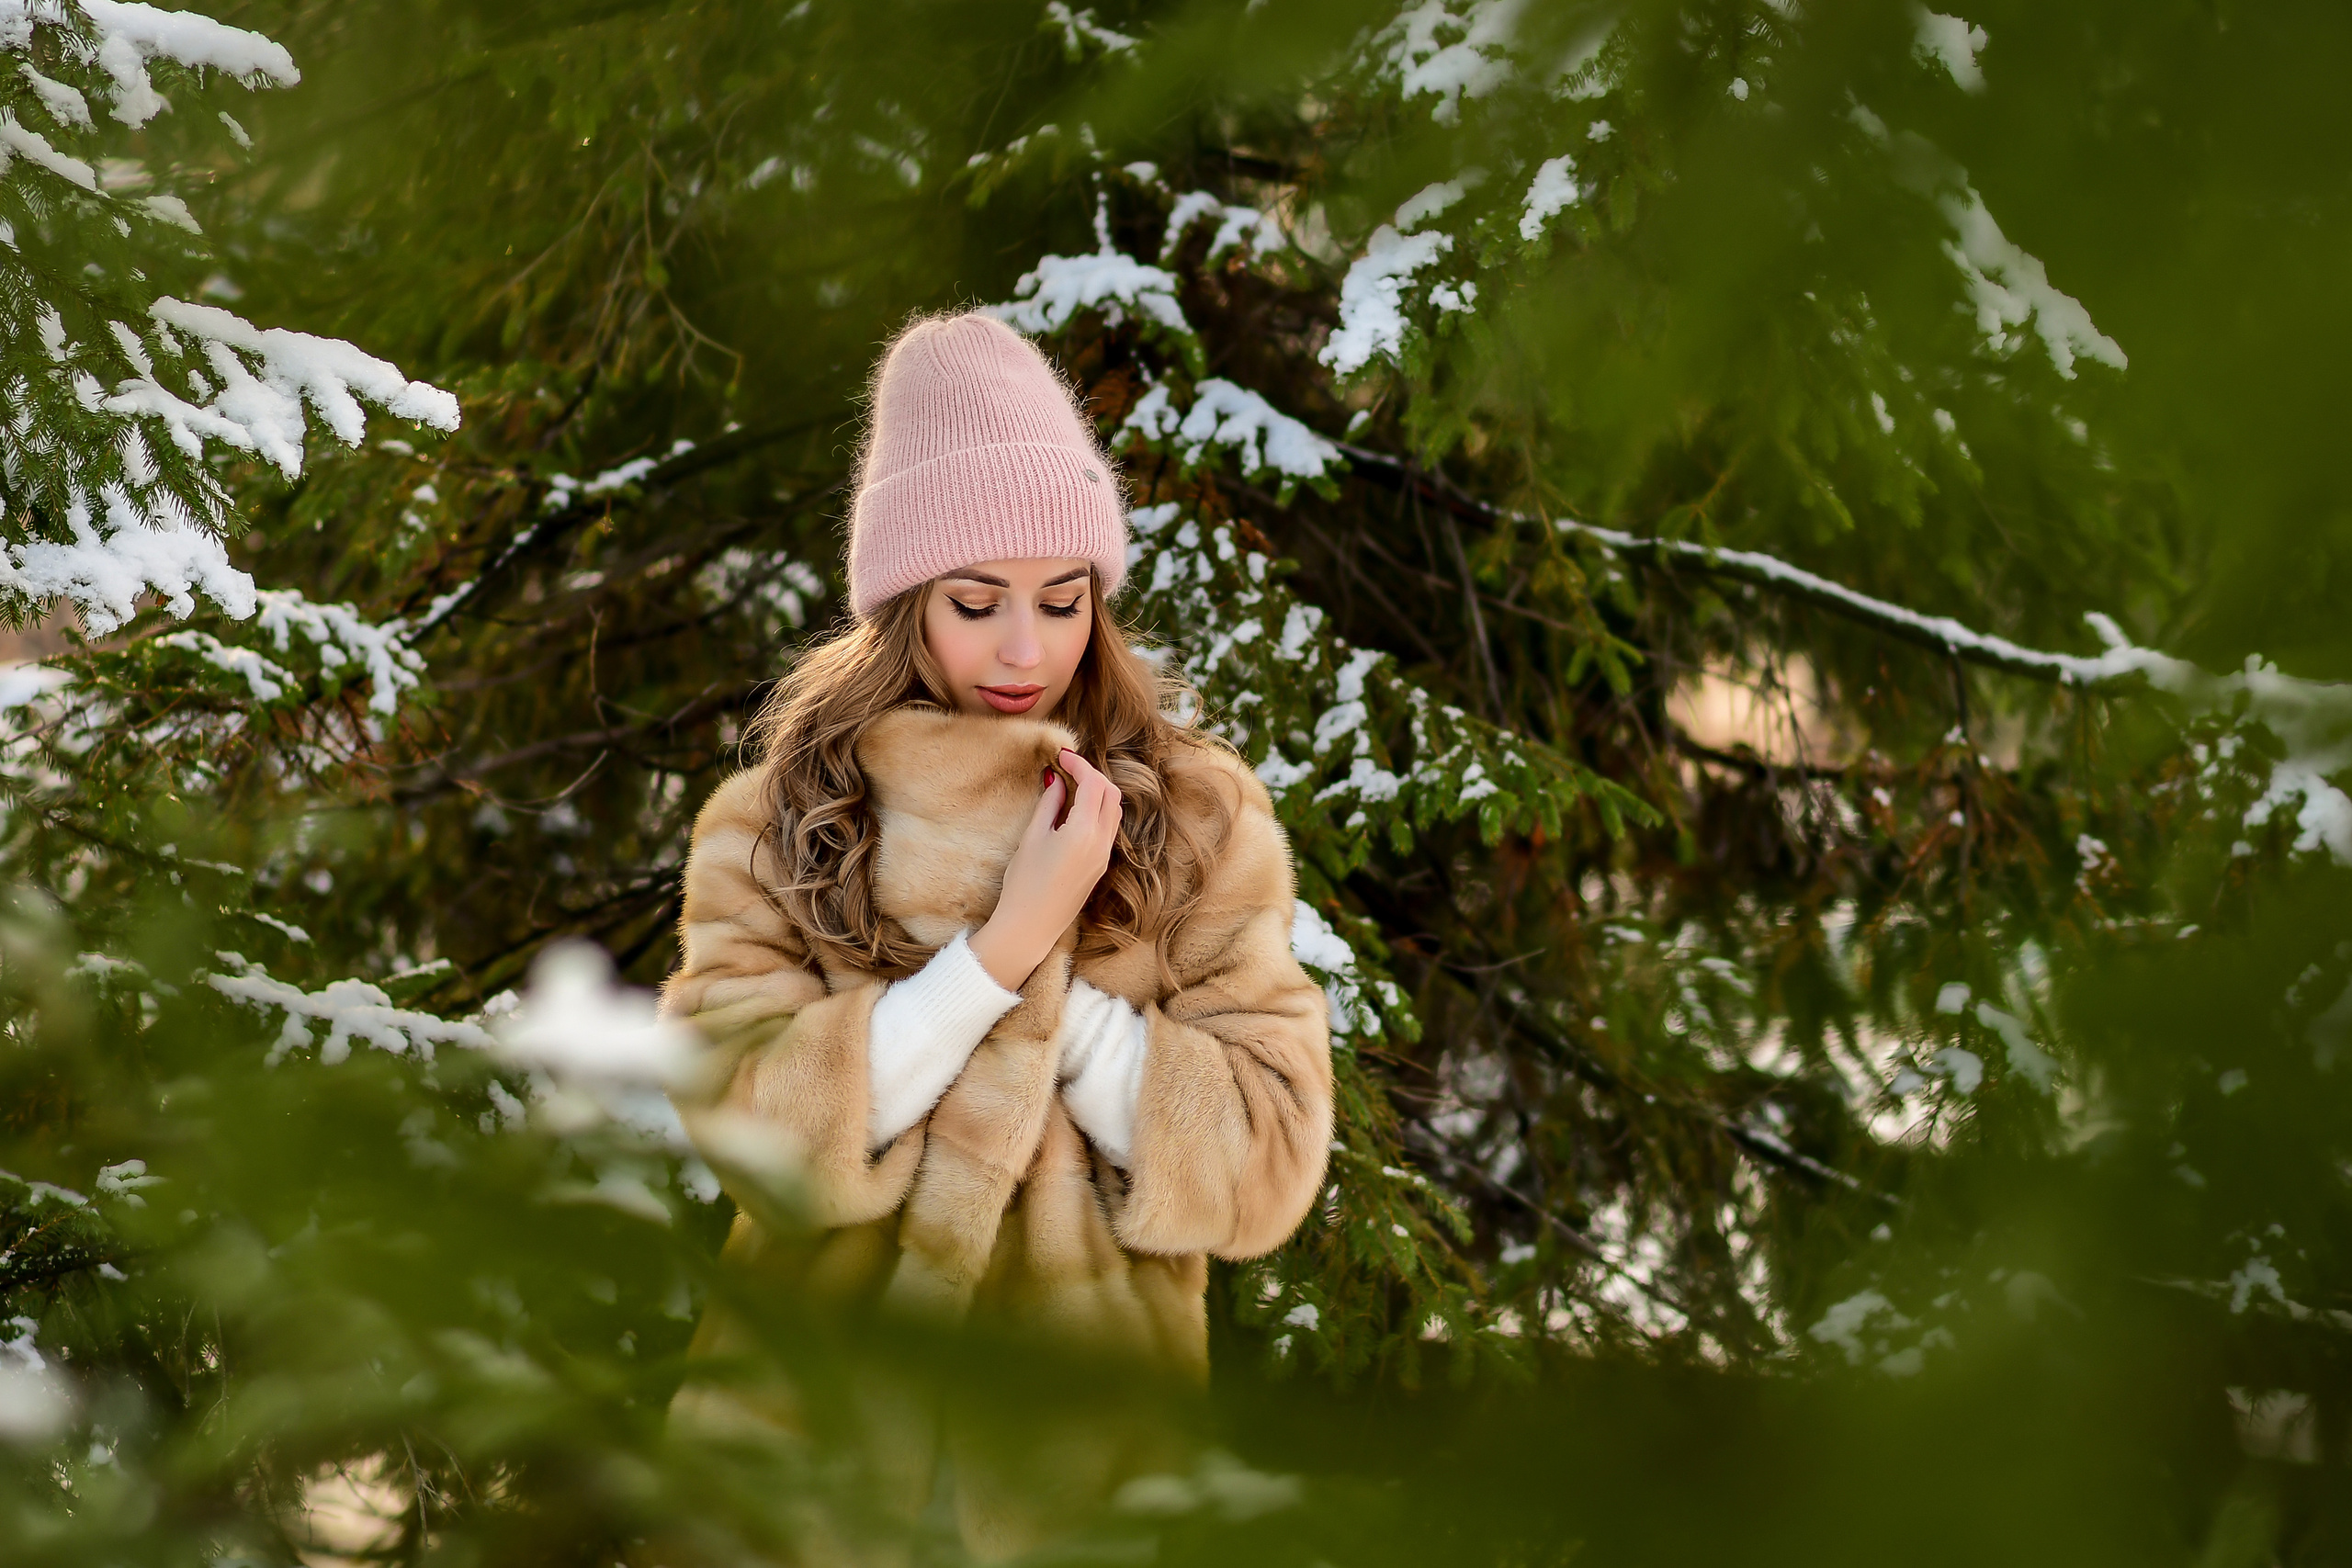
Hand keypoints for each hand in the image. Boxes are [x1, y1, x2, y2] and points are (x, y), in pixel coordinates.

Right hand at [969, 747, 1121, 990]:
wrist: (1031, 926)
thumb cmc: (1024, 883)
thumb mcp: (1033, 837)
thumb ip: (1050, 805)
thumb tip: (1057, 781)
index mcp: (1084, 831)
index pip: (1093, 783)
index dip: (1080, 764)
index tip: (1062, 755)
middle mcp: (1101, 842)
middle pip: (1111, 793)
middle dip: (1093, 774)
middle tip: (1068, 767)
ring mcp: (1104, 855)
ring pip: (1114, 811)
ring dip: (1099, 792)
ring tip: (1072, 784)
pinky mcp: (1101, 866)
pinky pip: (1109, 828)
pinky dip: (1098, 810)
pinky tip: (1076, 809)